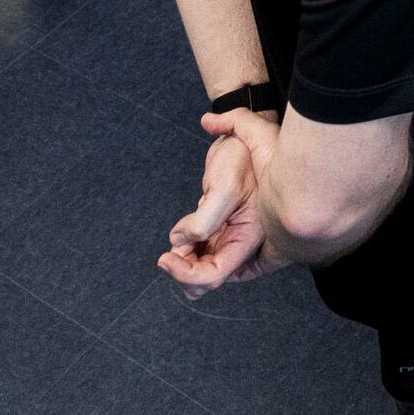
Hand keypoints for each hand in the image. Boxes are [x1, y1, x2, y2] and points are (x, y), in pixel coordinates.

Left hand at [160, 110, 277, 295]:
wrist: (240, 139)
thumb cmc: (242, 158)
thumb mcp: (224, 187)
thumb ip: (204, 220)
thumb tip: (179, 240)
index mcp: (249, 237)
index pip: (216, 273)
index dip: (188, 275)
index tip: (165, 259)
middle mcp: (240, 241)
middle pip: (209, 275)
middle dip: (185, 270)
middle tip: (168, 253)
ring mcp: (228, 235)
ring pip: (203, 265)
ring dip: (184, 261)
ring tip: (175, 242)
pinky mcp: (218, 227)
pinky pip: (200, 250)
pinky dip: (185, 249)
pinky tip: (180, 236)